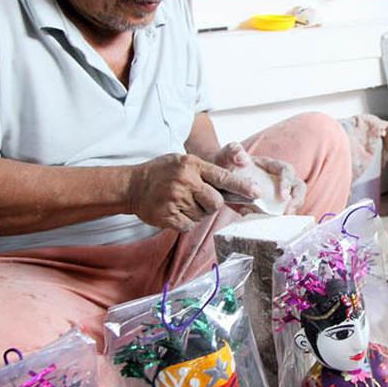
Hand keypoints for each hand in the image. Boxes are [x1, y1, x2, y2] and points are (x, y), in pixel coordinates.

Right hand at [127, 154, 258, 230]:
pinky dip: (185, 221)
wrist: (131, 185)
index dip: (241, 186)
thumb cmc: (161, 172)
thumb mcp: (182, 161)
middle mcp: (185, 181)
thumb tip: (233, 186)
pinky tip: (175, 211)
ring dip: (196, 212)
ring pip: (203, 215)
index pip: (223, 177)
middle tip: (200, 199)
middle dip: (213, 204)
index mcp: (192, 165)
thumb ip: (205, 170)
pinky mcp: (168, 216)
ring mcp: (176, 199)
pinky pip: (189, 225)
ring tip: (181, 202)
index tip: (256, 192)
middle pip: (216, 202)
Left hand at [215, 142, 305, 213]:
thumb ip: (233, 151)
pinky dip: (270, 219)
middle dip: (296, 200)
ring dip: (288, 212)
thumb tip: (242, 158)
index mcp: (271, 165)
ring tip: (278, 221)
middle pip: (298, 188)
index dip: (287, 182)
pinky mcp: (267, 207)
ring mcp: (274, 195)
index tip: (283, 196)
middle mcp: (277, 180)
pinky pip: (275, 214)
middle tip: (287, 212)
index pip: (286, 171)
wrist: (217, 178)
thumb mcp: (227, 154)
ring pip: (291, 203)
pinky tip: (257, 220)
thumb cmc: (226, 163)